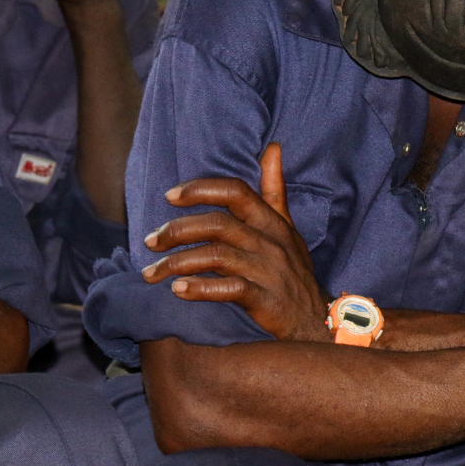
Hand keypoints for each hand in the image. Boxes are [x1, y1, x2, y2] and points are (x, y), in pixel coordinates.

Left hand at [141, 144, 332, 342]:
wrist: (315, 318)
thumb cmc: (293, 269)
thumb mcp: (287, 225)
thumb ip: (274, 188)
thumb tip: (272, 147)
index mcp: (271, 221)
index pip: (236, 192)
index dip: (201, 190)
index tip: (170, 197)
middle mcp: (269, 241)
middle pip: (219, 224)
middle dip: (178, 230)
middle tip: (149, 241)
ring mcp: (267, 271)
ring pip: (218, 257)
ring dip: (179, 262)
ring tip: (152, 272)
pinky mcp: (265, 300)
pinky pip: (231, 290)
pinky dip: (202, 289)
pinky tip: (178, 290)